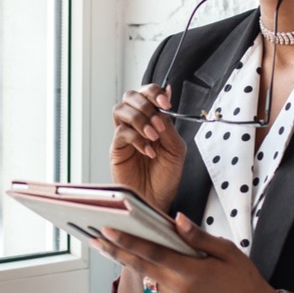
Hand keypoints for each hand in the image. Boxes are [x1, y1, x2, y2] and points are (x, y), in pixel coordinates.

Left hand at [96, 214, 283, 292]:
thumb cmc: (243, 276)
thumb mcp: (226, 250)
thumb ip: (197, 236)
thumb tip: (176, 219)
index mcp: (191, 273)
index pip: (153, 253)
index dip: (128, 241)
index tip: (108, 230)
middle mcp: (178, 289)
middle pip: (140, 266)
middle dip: (115, 250)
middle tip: (93, 236)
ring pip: (146, 274)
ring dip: (129, 258)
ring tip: (109, 240)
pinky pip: (156, 281)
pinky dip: (147, 267)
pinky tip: (140, 254)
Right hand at [110, 84, 185, 211]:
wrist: (158, 200)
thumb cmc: (166, 177)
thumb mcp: (176, 149)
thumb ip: (169, 124)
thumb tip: (167, 95)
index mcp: (153, 120)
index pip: (148, 94)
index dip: (154, 93)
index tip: (165, 102)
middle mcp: (137, 124)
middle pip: (130, 96)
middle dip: (145, 104)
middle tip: (158, 121)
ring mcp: (125, 136)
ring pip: (121, 110)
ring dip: (139, 119)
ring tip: (153, 136)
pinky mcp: (117, 149)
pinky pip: (121, 133)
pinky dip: (137, 139)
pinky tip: (148, 151)